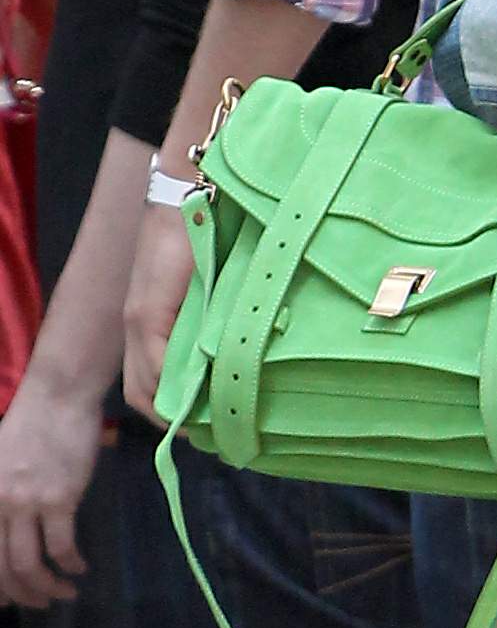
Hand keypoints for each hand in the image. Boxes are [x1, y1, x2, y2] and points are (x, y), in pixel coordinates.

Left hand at [0, 371, 99, 606]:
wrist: (58, 396)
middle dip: (23, 595)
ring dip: (48, 588)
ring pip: (31, 564)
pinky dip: (70, 565)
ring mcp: (27, 503)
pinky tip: (80, 568)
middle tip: (40, 604)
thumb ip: (1, 498)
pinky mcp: (59, 498)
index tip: (10, 600)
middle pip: (4, 568)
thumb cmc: (31, 425)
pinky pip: (62, 545)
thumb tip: (11, 532)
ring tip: (65, 593)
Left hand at [123, 200, 194, 424]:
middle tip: (204, 427)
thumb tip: (228, 349)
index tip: (200, 422)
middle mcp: (137, 327)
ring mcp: (139, 321)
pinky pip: (156, 361)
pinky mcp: (147, 312)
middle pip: (142, 391)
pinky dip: (176, 381)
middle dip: (170, 416)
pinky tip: (200, 391)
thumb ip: (205, 317)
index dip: (170, 408)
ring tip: (206, 415)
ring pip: (146, 383)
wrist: (182, 200)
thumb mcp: (201, 287)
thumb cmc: (198, 237)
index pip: (147, 383)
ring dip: (173, 404)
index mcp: (148, 323)